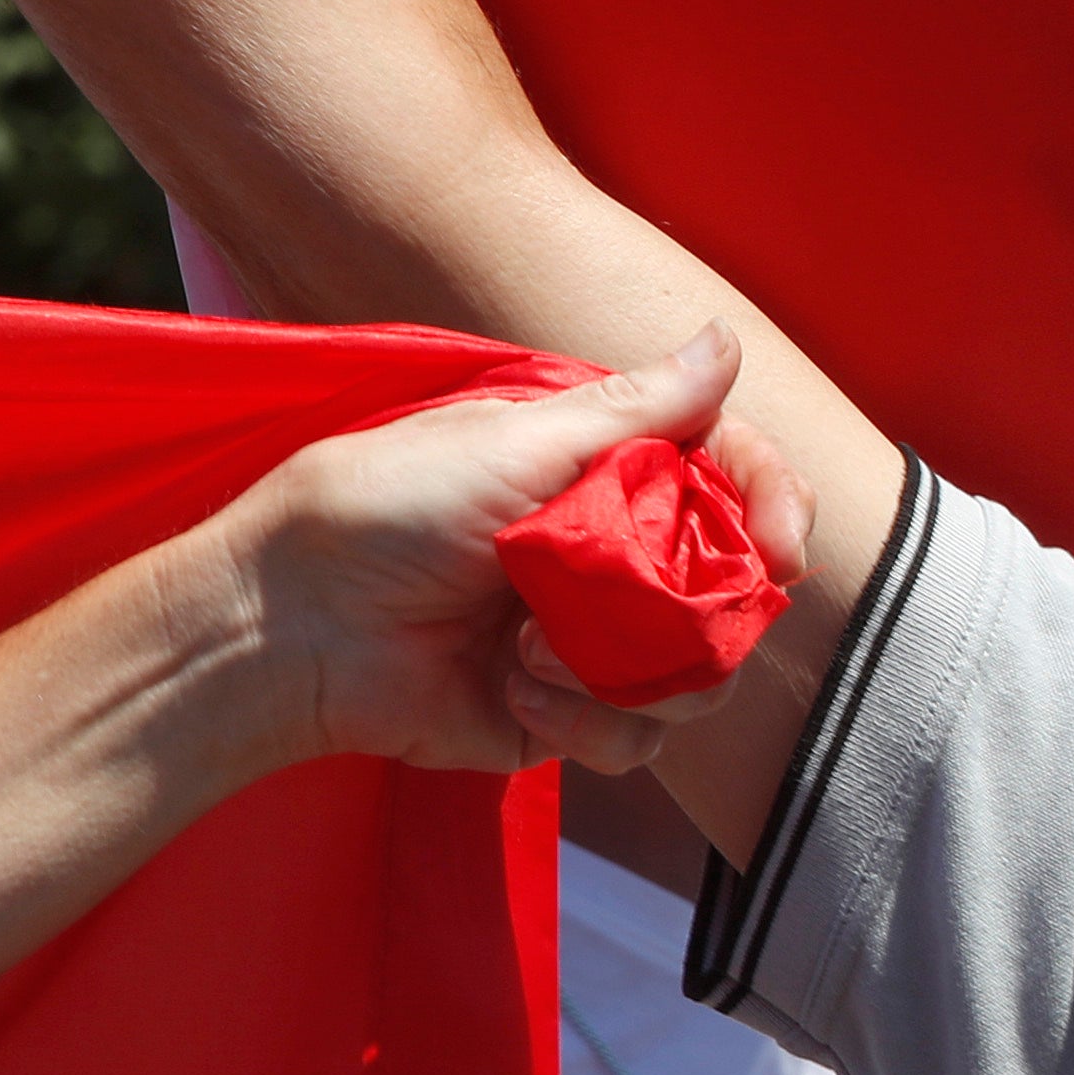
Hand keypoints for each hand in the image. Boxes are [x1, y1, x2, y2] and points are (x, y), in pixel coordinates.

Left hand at [216, 326, 817, 782]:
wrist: (292, 626)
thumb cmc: (384, 509)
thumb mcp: (515, 442)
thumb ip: (637, 408)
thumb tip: (728, 339)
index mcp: (607, 473)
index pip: (734, 478)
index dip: (776, 507)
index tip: (781, 550)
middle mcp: (614, 554)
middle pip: (735, 585)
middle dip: (712, 610)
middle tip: (671, 621)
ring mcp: (594, 639)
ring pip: (703, 673)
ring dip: (636, 671)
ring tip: (540, 654)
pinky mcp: (567, 715)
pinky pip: (638, 735)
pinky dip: (589, 721)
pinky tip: (519, 693)